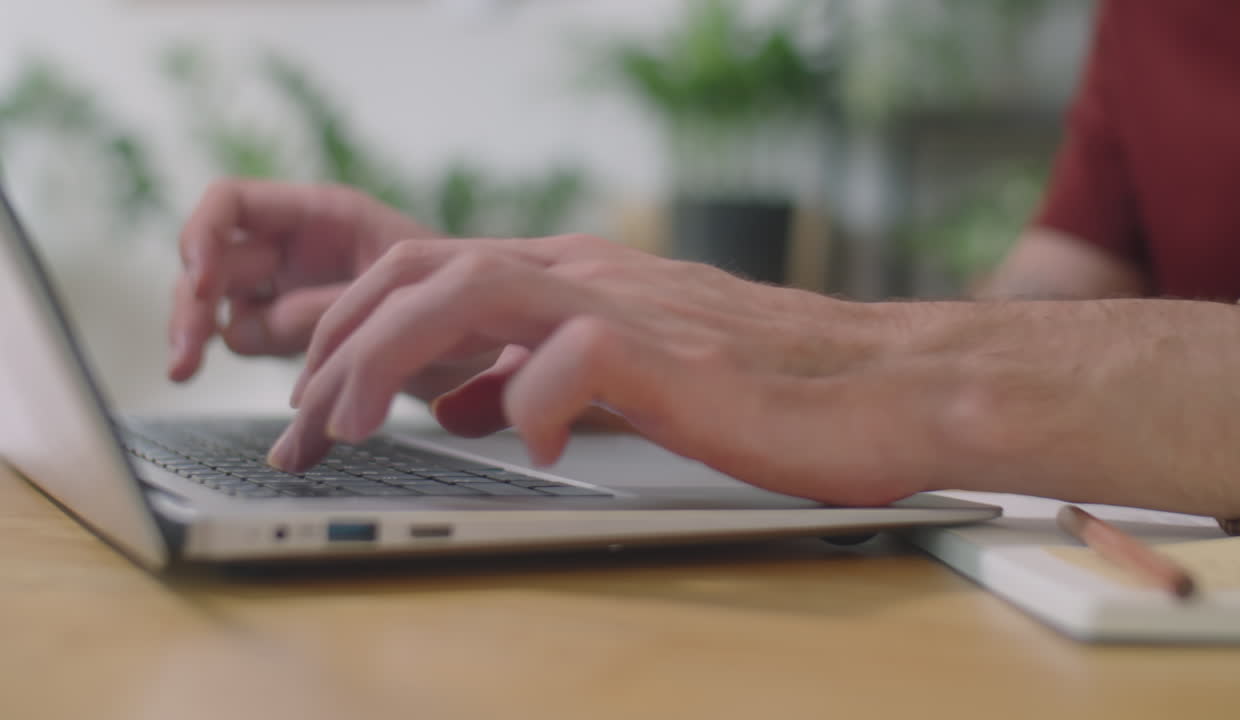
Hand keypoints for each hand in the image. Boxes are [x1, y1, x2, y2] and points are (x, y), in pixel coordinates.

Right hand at [168, 179, 436, 379]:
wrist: (495, 332)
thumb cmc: (460, 295)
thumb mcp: (401, 291)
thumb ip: (325, 304)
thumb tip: (245, 328)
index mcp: (323, 214)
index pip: (232, 202)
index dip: (203, 233)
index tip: (200, 278)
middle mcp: (294, 244)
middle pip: (211, 255)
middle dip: (191, 299)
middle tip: (186, 354)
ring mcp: (286, 284)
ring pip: (215, 298)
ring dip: (194, 329)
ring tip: (184, 369)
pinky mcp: (289, 326)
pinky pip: (239, 331)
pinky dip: (217, 349)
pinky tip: (199, 370)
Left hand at [267, 231, 1239, 516]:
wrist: (881, 383)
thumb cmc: (764, 386)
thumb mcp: (623, 376)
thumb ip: (534, 373)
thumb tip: (451, 402)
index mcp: (571, 278)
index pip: (427, 272)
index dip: (347, 329)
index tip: (309, 396)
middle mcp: (585, 274)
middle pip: (421, 267)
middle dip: (335, 341)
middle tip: (298, 417)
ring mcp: (626, 305)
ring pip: (467, 288)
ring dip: (385, 356)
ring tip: (348, 423)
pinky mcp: (670, 352)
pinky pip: (566, 361)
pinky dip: (523, 403)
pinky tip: (528, 446)